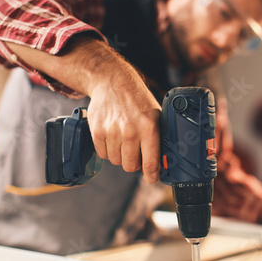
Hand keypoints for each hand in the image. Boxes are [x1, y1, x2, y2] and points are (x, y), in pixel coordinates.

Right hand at [87, 68, 161, 183]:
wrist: (113, 82)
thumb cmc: (137, 101)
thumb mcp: (156, 115)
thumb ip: (158, 138)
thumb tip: (163, 162)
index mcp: (149, 127)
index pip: (150, 163)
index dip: (152, 175)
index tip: (151, 178)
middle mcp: (130, 131)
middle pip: (130, 166)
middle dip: (134, 162)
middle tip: (136, 152)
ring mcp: (112, 131)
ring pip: (116, 161)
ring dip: (120, 155)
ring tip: (124, 139)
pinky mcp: (97, 131)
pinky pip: (103, 154)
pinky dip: (108, 150)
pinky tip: (113, 136)